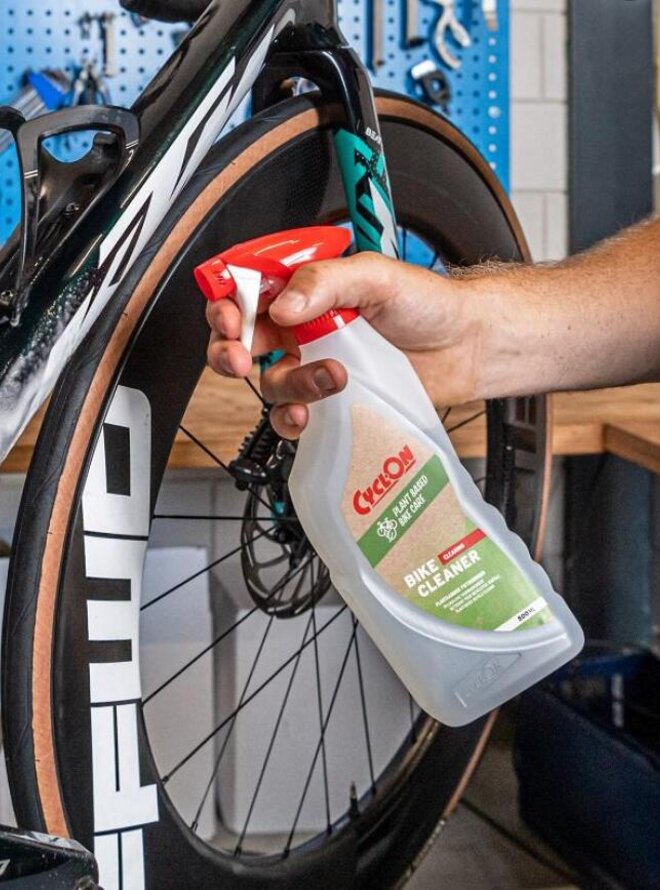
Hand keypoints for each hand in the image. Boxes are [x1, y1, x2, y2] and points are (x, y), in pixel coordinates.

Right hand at [207, 252, 480, 437]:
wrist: (466, 346)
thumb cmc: (427, 303)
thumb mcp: (375, 275)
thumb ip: (326, 281)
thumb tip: (283, 306)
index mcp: (305, 290)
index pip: (246, 293)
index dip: (226, 306)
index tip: (231, 319)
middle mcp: (302, 329)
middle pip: (242, 341)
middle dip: (230, 351)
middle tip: (242, 358)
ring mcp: (314, 366)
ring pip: (271, 383)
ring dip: (289, 385)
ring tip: (331, 377)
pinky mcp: (330, 401)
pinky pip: (293, 416)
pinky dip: (293, 420)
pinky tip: (310, 416)